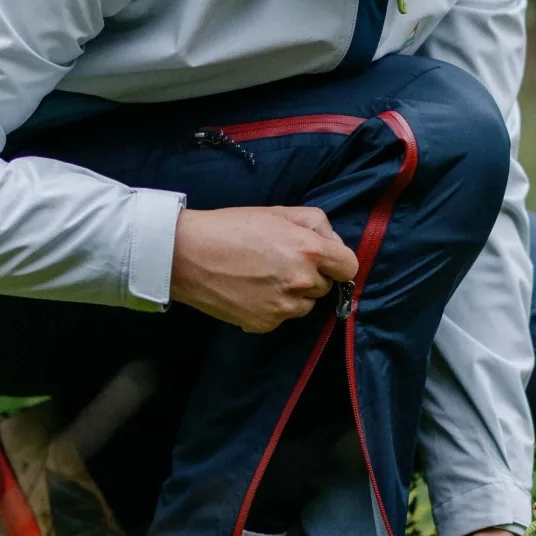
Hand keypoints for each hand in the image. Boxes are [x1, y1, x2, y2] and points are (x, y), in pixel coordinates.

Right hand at [170, 206, 358, 332]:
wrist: (187, 254)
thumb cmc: (230, 227)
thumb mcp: (278, 212)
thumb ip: (315, 223)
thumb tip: (334, 242)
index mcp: (309, 250)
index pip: (349, 266)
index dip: (338, 262)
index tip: (326, 260)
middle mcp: (301, 281)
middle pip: (324, 286)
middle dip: (310, 275)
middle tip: (280, 261)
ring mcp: (283, 307)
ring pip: (304, 305)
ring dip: (293, 294)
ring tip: (263, 276)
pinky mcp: (265, 324)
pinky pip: (281, 317)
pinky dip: (271, 307)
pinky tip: (250, 290)